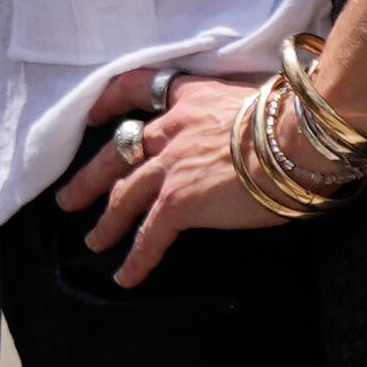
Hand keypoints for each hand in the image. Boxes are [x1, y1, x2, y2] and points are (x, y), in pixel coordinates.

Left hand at [58, 76, 283, 285]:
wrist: (297, 139)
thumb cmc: (293, 121)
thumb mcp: (254, 101)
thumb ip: (232, 118)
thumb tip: (245, 137)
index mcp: (188, 99)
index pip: (137, 89)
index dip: (109, 102)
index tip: (93, 116)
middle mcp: (168, 130)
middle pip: (115, 155)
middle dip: (89, 179)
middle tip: (68, 198)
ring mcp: (168, 168)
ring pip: (122, 197)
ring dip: (106, 222)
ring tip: (94, 240)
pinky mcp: (177, 202)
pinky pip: (149, 236)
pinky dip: (136, 259)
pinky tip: (125, 276)